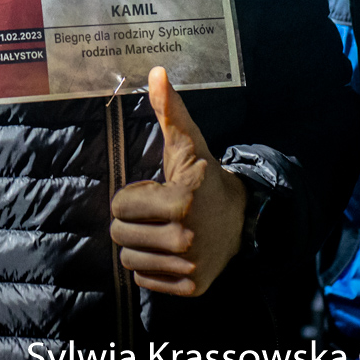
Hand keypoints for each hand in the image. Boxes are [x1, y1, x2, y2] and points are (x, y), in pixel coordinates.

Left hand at [110, 66, 247, 295]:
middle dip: (131, 222)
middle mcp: (187, 237)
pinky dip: (151, 268)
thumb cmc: (202, 176)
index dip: (130, 197)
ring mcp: (191, 266)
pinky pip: (144, 280)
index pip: (120, 207)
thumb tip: (156, 71)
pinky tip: (169, 251)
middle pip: (121, 235)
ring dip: (139, 245)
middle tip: (154, 213)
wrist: (239, 216)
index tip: (153, 192)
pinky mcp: (192, 287)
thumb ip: (168, 109)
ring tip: (160, 230)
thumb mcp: (186, 142)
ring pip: (129, 261)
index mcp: (182, 200)